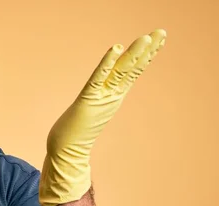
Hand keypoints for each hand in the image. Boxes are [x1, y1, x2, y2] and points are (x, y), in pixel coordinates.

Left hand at [39, 29, 166, 205]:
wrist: (66, 150)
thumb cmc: (76, 130)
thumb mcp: (92, 108)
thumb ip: (99, 99)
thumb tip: (100, 93)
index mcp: (114, 96)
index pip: (133, 71)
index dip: (145, 55)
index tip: (157, 39)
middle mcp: (112, 95)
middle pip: (132, 68)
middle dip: (147, 50)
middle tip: (162, 32)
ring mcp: (102, 98)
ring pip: (121, 71)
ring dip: (134, 54)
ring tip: (147, 37)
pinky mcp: (88, 99)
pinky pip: (100, 77)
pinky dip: (107, 63)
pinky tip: (116, 49)